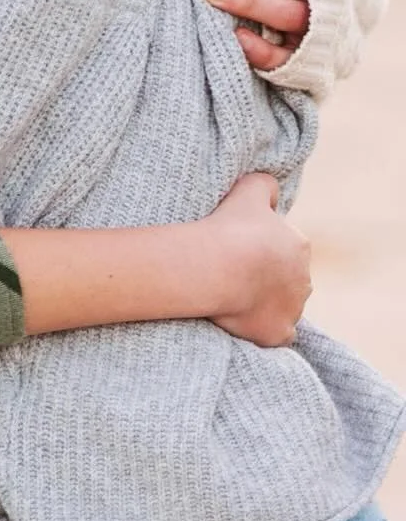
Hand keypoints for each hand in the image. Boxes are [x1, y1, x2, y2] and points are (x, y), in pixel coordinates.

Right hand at [203, 172, 310, 347]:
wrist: (217, 267)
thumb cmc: (231, 227)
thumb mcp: (249, 188)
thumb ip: (266, 186)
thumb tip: (274, 193)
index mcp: (299, 246)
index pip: (286, 249)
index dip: (263, 249)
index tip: (240, 249)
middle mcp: (304, 280)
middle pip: (288, 280)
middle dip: (268, 278)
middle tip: (235, 273)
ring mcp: (293, 310)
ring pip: (284, 307)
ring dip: (265, 304)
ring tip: (234, 297)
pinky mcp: (277, 333)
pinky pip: (276, 334)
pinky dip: (265, 329)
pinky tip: (245, 322)